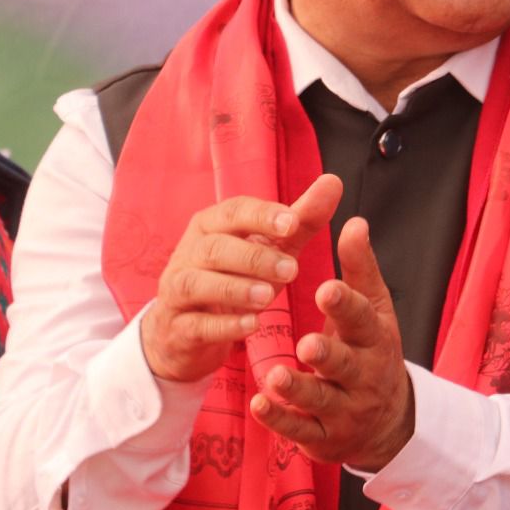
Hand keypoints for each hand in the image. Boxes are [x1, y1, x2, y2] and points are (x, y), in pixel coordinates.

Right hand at [139, 174, 341, 382]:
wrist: (191, 328)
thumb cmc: (238, 275)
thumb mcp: (273, 247)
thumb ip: (302, 219)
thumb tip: (333, 181)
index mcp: (211, 225)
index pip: (233, 211)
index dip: (261, 216)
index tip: (292, 223)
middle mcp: (188, 253)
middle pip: (214, 248)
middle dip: (254, 257)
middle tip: (292, 270)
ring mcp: (176, 292)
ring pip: (196, 284)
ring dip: (234, 289)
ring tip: (269, 297)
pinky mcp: (178, 328)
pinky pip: (195, 325)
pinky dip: (224, 325)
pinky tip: (253, 325)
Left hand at [249, 216, 414, 471]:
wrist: (388, 421)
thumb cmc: (372, 349)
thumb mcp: (374, 308)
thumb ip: (360, 268)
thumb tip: (356, 221)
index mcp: (375, 338)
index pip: (363, 319)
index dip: (345, 306)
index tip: (325, 288)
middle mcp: (364, 375)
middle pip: (346, 364)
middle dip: (327, 355)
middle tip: (306, 344)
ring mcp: (345, 409)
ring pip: (321, 400)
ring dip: (299, 389)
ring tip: (275, 377)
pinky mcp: (323, 437)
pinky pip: (301, 430)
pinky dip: (280, 420)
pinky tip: (259, 405)